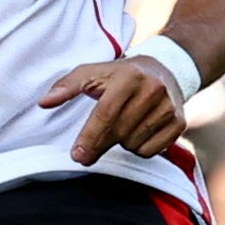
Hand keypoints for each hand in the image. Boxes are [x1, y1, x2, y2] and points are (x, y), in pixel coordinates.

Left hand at [40, 55, 187, 164]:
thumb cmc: (122, 74)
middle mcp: (153, 90)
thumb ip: (68, 86)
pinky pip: (151, 151)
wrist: (166, 70)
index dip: (90, 136)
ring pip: (134, 143)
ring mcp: (169, 107)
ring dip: (121, 142)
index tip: (77, 155)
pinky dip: (139, 148)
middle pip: (119, 132)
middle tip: (86, 153)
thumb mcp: (94, 72)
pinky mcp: (179, 123)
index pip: (106, 112)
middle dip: (99, 145)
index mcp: (129, 75)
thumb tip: (45, 102)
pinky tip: (137, 133)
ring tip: (121, 126)